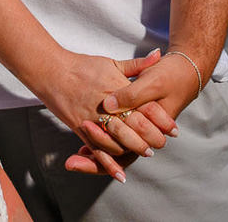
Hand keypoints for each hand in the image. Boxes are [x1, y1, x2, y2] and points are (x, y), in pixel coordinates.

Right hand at [49, 50, 177, 179]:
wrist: (54, 71)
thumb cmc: (84, 66)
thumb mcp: (112, 62)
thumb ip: (136, 65)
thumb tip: (157, 55)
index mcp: (118, 88)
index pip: (145, 105)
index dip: (161, 118)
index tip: (173, 127)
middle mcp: (108, 106)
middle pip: (135, 125)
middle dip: (151, 137)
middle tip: (162, 144)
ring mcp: (94, 119)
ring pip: (119, 140)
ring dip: (134, 149)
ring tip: (146, 153)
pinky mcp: (82, 129)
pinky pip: (98, 150)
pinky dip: (109, 163)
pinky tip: (120, 174)